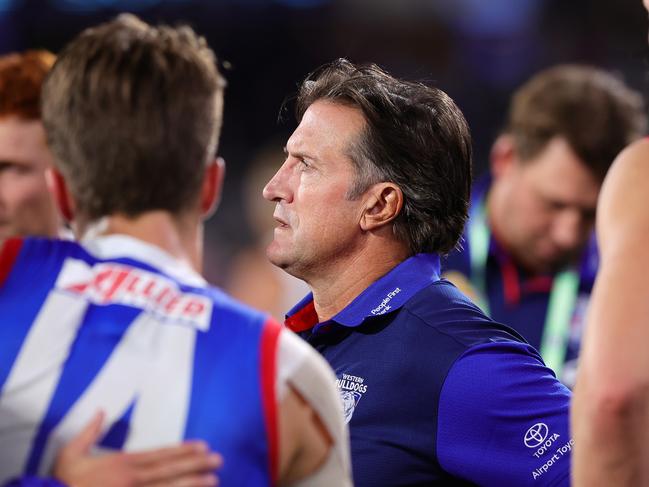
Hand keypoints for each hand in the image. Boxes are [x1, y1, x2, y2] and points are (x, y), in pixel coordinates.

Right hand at [53, 411, 221, 486]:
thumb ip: (89, 432)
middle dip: (196, 465)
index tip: (203, 446)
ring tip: (214, 480)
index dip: (183, 450)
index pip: (160, 455)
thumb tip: (100, 410)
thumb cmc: (61, 482)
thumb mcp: (70, 454)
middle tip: (219, 460)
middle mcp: (133, 480)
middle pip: (171, 470)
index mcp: (122, 464)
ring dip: (193, 484)